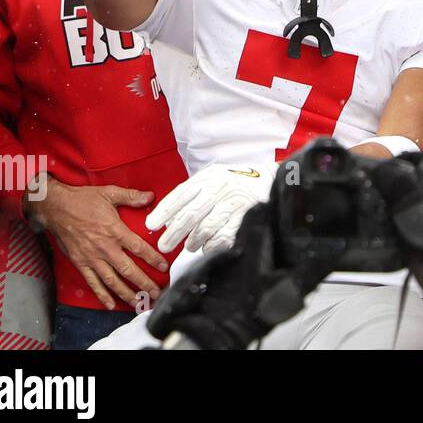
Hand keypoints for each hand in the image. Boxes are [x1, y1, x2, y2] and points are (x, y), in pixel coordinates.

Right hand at [26, 177, 166, 308]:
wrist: (55, 208)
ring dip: (126, 293)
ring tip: (139, 303)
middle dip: (143, 283)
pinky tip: (111, 304)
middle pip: (127, 270)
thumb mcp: (109, 193)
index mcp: (114, 231)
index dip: (153, 259)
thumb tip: (151, 196)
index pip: (139, 248)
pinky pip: (92, 282)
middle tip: (156, 293)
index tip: (164, 268)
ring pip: (111, 281)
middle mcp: (104, 248)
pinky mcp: (79, 263)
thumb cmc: (83, 200)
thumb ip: (131, 197)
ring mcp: (91, 258)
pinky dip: (102, 295)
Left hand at [145, 161, 276, 254]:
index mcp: (210, 177)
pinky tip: (208, 246)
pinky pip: (222, 237)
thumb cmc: (235, 182)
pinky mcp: (246, 217)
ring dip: (193, 241)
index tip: (151, 225)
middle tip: (163, 245)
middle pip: (191, 214)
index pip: (181, 194)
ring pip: (205, 228)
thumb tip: (167, 219)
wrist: (271, 180)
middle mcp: (221, 187)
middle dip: (174, 233)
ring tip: (190, 246)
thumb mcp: (213, 179)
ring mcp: (235, 202)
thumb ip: (191, 195)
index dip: (164, 211)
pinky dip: (211, 245)